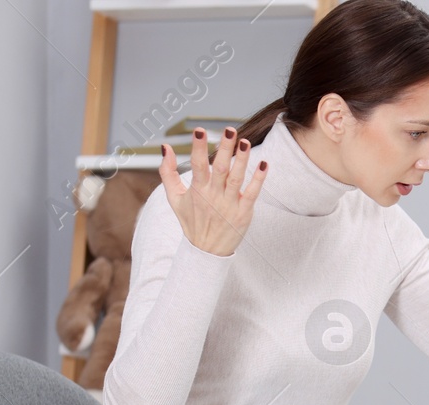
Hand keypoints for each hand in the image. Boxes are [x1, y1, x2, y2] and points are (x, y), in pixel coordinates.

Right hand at [159, 125, 268, 256]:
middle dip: (224, 149)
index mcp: (197, 190)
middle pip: (219, 169)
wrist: (206, 251)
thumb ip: (167, 172)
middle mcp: (213, 196)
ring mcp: (229, 205)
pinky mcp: (243, 213)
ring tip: (245, 142)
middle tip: (230, 130)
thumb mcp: (174, 198)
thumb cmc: (191, 221)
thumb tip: (165, 147)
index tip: (200, 130)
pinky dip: (258, 179)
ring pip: (236, 179)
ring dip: (241, 160)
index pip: (197, 165)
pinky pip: (252, 193)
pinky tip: (263, 164)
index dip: (198, 148)